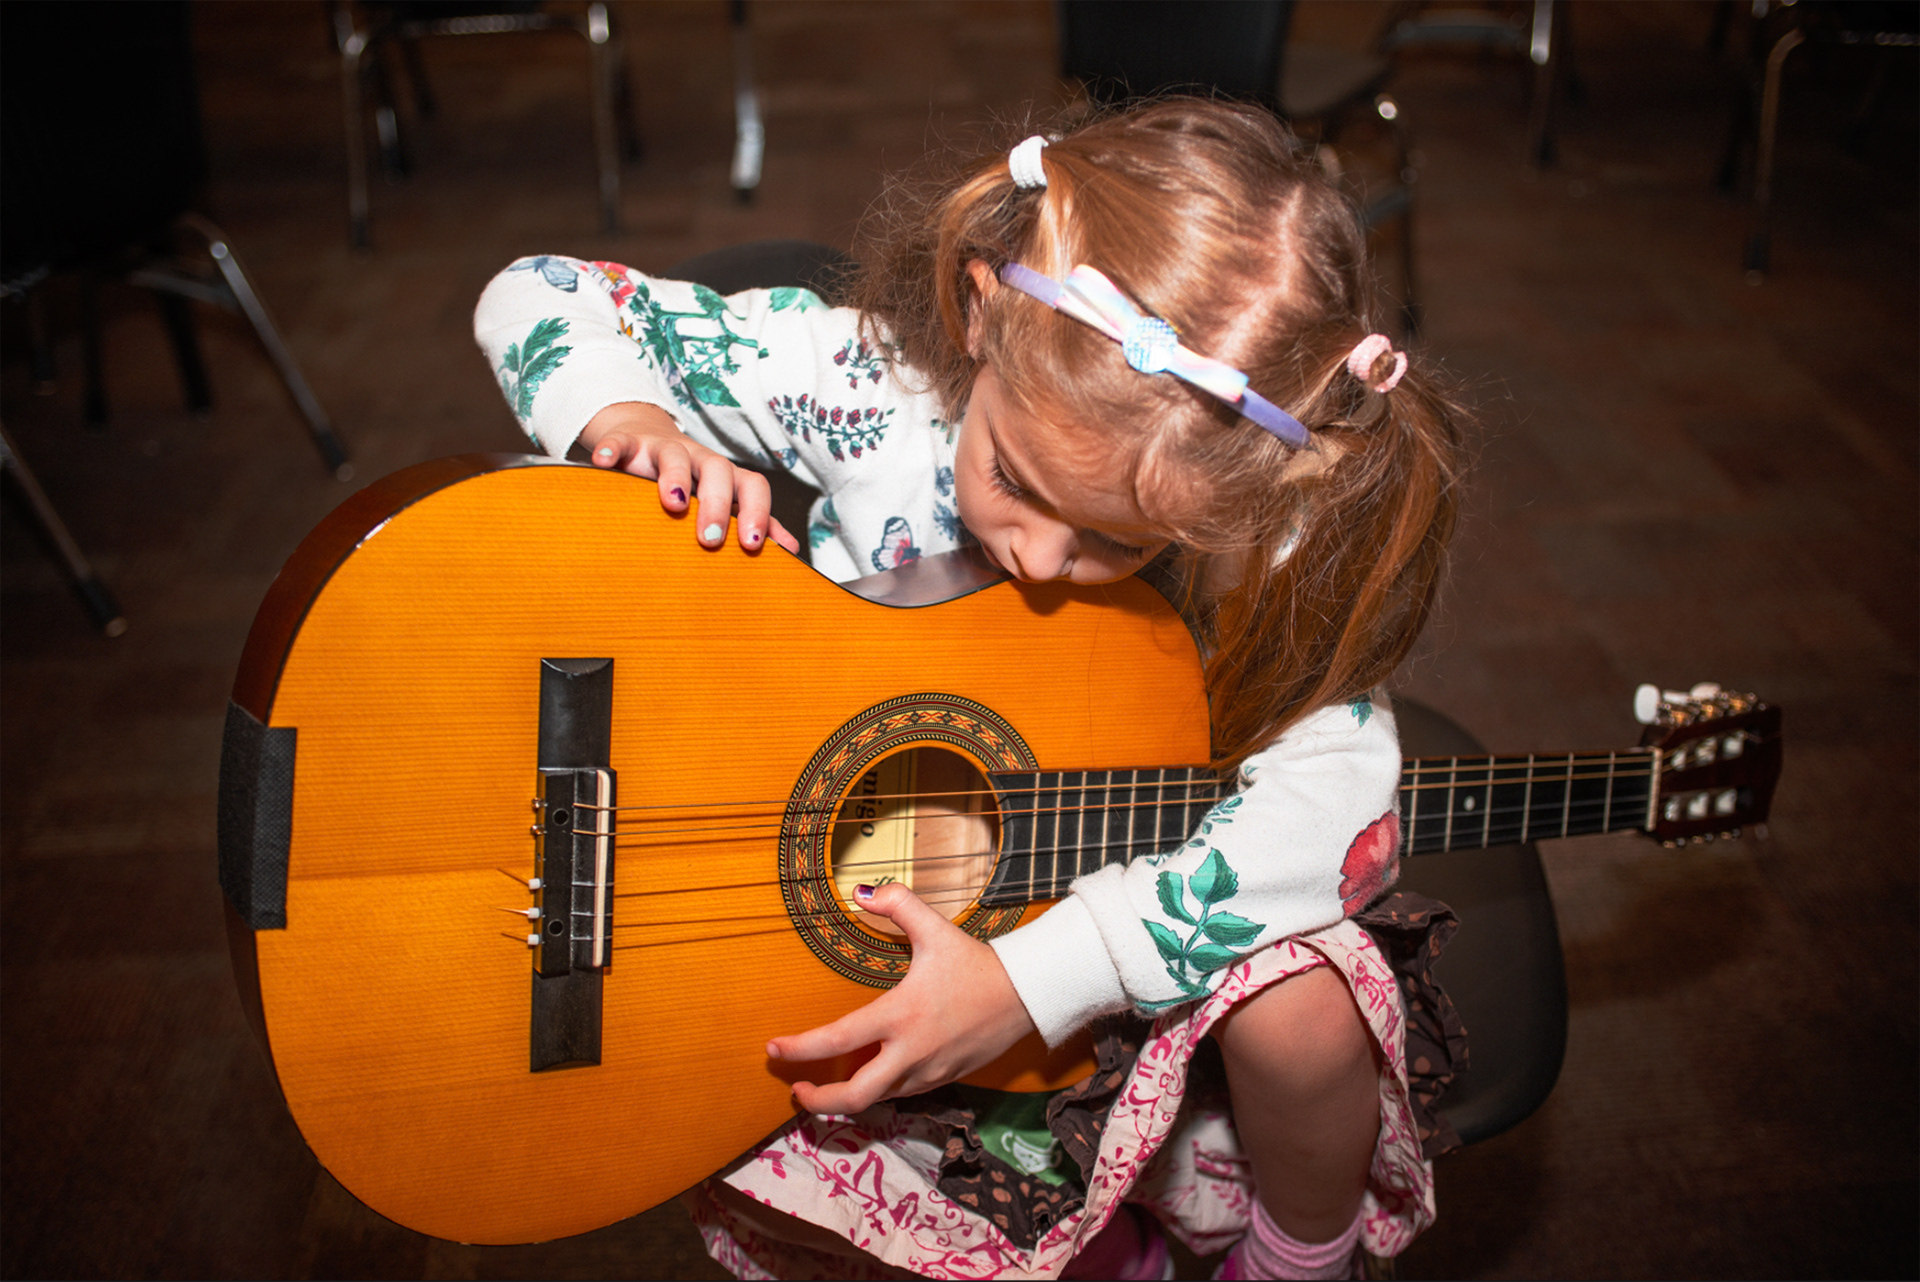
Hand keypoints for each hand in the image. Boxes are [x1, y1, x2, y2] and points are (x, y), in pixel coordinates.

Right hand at [580, 402, 798, 553]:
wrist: (646, 441)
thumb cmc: (691, 484)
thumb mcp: (722, 502)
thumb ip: (754, 524)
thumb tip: (793, 552)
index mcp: (725, 477)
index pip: (752, 487)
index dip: (757, 513)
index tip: (753, 545)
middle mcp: (698, 459)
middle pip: (717, 470)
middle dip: (717, 503)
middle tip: (711, 537)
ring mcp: (663, 450)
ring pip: (673, 455)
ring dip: (674, 477)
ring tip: (672, 503)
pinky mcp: (629, 444)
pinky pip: (621, 443)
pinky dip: (613, 449)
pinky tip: (604, 464)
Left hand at [767, 883, 1037, 1114]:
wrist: (1027, 995)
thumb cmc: (978, 963)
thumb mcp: (935, 929)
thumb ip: (897, 904)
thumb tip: (861, 891)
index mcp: (900, 1016)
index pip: (837, 1040)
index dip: (799, 1049)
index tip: (773, 1049)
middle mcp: (910, 1053)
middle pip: (854, 1097)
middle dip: (818, 1101)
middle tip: (796, 1089)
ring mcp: (928, 1072)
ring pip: (878, 1100)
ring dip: (848, 1098)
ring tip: (826, 1085)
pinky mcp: (944, 1080)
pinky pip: (902, 1094)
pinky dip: (879, 1091)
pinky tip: (870, 1076)